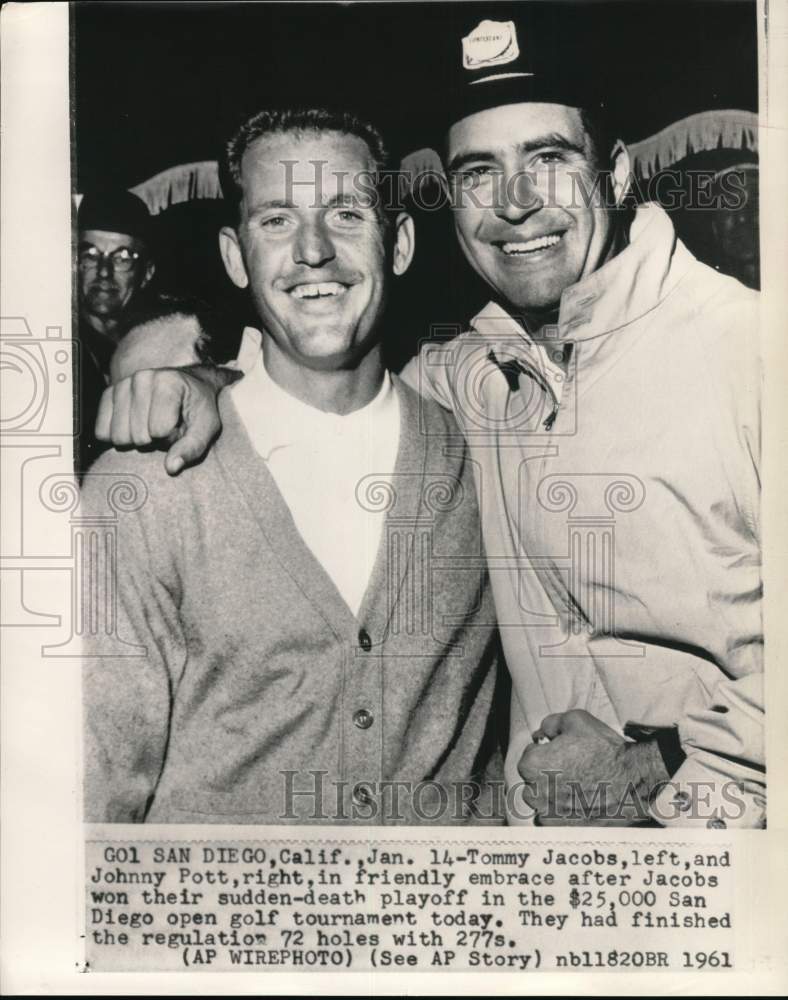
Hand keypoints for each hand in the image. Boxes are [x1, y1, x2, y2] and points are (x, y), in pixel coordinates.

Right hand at [95, 366, 225, 474]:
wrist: (187, 386)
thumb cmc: (198, 408)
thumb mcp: (207, 428)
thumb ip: (192, 448)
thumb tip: (171, 468)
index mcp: (167, 383)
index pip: (159, 431)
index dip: (171, 437)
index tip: (179, 426)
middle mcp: (141, 379)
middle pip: (137, 436)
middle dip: (154, 440)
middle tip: (166, 427)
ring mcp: (121, 385)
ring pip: (118, 437)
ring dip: (136, 439)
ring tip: (151, 424)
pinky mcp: (108, 394)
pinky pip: (102, 432)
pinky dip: (117, 436)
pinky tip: (134, 425)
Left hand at [517, 709, 667, 825]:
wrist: (632, 778)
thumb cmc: (603, 748)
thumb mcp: (575, 720)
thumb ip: (550, 723)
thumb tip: (541, 733)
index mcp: (532, 765)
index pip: (529, 756)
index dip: (545, 751)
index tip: (561, 752)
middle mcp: (535, 793)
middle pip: (532, 781)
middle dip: (546, 774)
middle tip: (569, 769)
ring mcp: (550, 815)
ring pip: (541, 803)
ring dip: (552, 796)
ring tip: (575, 788)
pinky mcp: (565, 830)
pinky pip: (554, 822)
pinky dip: (562, 815)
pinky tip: (579, 804)